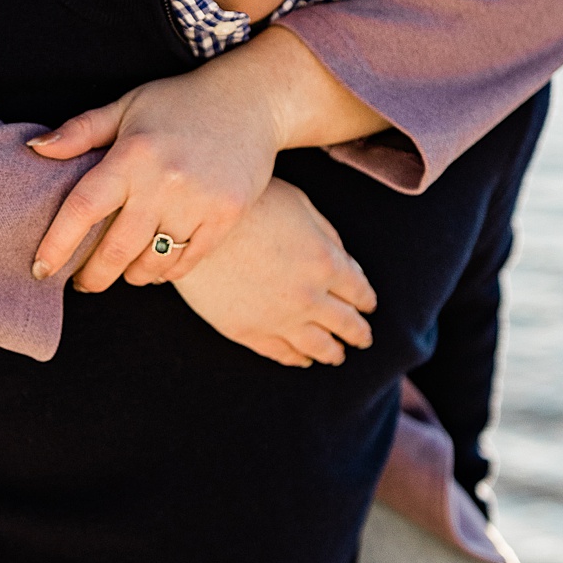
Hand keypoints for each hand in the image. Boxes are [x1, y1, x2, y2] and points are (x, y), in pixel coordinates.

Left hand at [28, 26, 386, 293]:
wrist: (251, 99)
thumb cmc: (178, 103)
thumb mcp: (126, 106)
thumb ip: (80, 131)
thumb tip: (34, 150)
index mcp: (132, 154)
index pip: (83, 209)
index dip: (57, 244)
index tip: (40, 268)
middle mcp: (164, 181)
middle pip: (115, 249)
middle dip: (92, 276)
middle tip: (82, 282)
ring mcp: (199, 201)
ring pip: (152, 263)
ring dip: (130, 275)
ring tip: (120, 271)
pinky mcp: (226, 216)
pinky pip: (187, 262)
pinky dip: (165, 271)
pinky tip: (154, 267)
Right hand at [172, 177, 375, 367]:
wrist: (193, 226)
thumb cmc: (247, 205)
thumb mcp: (298, 204)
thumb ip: (326, 234)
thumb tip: (342, 258)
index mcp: (326, 262)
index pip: (360, 291)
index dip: (367, 300)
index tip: (368, 306)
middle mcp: (309, 297)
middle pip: (346, 325)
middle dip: (359, 333)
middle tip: (363, 338)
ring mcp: (279, 319)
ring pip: (318, 347)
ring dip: (332, 353)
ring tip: (337, 355)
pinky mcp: (249, 332)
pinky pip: (281, 353)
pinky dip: (297, 359)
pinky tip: (302, 359)